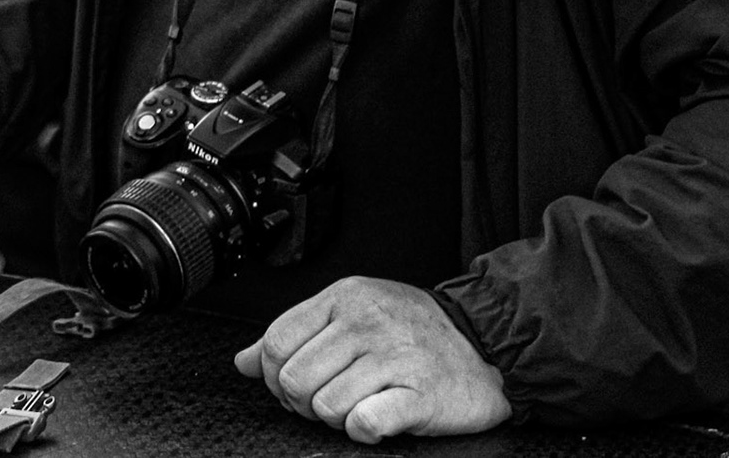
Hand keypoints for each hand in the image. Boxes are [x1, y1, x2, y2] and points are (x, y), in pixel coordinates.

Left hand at [234, 277, 509, 443]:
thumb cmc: (413, 331)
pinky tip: (375, 420)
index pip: (276, 341)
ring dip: (334, 419)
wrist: (486, 345)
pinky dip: (363, 430)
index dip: (273, 375)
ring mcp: (394, 355)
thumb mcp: (350, 315)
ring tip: (356, 407)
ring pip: (325, 405)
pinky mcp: (421, 393)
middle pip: (294, 378)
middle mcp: (366, 321)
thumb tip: (242, 361)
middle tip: (325, 402)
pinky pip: (365, 422)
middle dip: (302, 403)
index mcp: (343, 298)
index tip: (293, 386)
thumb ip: (294, 335)